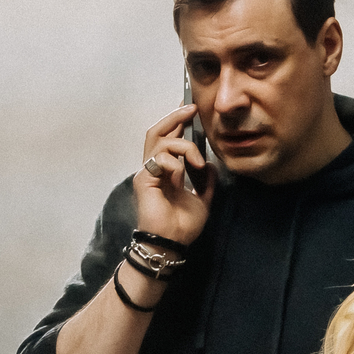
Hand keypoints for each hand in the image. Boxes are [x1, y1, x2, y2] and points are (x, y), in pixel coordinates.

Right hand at [135, 105, 216, 245]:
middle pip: (157, 131)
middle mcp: (154, 168)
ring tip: (198, 161)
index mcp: (166, 172)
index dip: (178, 123)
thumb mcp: (202, 200)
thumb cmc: (182, 226)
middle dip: (174, 117)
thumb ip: (205, 182)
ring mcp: (147, 173)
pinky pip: (160, 159)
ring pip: (161, 141)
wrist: (171, 243)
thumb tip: (210, 164)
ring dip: (185, 146)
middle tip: (191, 109)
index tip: (193, 111)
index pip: (169, 139)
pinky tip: (183, 176)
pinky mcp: (143, 179)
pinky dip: (176, 163)